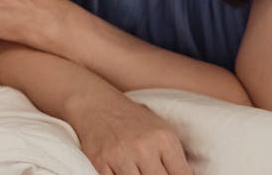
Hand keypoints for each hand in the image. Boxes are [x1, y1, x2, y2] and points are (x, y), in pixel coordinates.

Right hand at [69, 91, 192, 174]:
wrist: (96, 103)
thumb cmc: (133, 119)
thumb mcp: (161, 131)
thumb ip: (175, 157)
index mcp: (164, 139)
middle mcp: (144, 147)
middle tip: (154, 174)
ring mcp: (121, 155)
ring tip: (140, 172)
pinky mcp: (100, 162)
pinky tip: (124, 172)